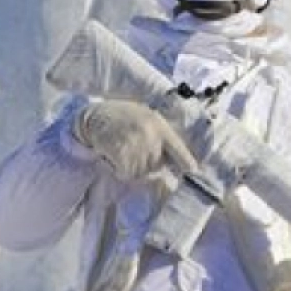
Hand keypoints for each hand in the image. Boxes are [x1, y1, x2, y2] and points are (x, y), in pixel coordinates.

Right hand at [72, 100, 197, 181]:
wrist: (95, 116)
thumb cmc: (123, 117)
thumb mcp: (148, 118)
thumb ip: (161, 136)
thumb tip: (174, 163)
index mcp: (160, 127)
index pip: (179, 151)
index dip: (188, 164)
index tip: (194, 173)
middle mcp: (151, 137)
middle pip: (157, 168)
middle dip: (148, 166)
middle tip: (134, 153)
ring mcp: (136, 145)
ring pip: (141, 174)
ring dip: (132, 169)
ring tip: (123, 152)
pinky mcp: (122, 154)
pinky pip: (126, 174)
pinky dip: (119, 170)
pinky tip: (114, 156)